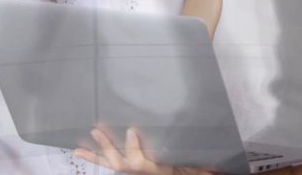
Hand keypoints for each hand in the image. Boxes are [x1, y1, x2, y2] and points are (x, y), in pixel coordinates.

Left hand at [75, 128, 212, 174]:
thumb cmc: (193, 170)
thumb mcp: (198, 167)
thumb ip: (205, 166)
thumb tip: (222, 163)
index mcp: (157, 171)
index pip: (141, 164)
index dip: (133, 149)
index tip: (130, 130)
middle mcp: (143, 173)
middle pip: (122, 164)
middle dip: (108, 148)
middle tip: (96, 130)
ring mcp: (134, 173)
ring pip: (113, 166)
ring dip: (96, 156)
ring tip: (79, 148)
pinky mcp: (129, 169)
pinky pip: (112, 165)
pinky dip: (97, 158)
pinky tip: (81, 151)